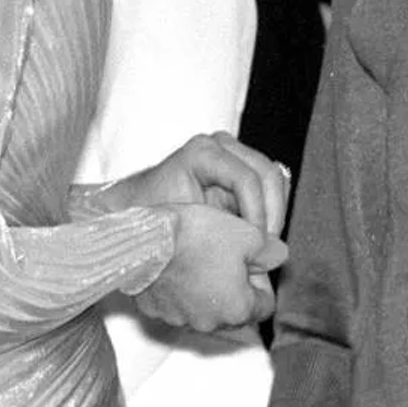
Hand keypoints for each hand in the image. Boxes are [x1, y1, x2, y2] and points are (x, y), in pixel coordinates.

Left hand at [116, 132, 290, 235]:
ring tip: (262, 246)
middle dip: (271, 216)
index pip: (247, 179)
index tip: (256, 248)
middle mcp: (220, 146)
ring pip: (274, 179)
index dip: (257, 216)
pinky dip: (270, 211)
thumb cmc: (151, 220)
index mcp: (203, 153)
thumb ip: (221, 236)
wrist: (133, 213)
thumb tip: (262, 261)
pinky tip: (258, 237)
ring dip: (274, 214)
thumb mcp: (184, 228)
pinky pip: (269, 186)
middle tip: (266, 251)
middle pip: (268, 174)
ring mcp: (232, 154)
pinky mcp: (239, 168)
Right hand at [133, 204, 286, 332]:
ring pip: (204, 307)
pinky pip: (176, 304)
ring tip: (199, 256)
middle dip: (235, 286)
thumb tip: (279, 256)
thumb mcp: (247, 234)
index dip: (262, 281)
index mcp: (238, 309)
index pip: (265, 305)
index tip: (252, 260)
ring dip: (206, 288)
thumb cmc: (198, 235)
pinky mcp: (156, 311)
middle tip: (226, 255)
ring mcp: (180, 319)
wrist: (148, 238)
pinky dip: (180, 290)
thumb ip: (269, 250)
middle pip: (234, 309)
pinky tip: (176, 264)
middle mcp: (211, 322)